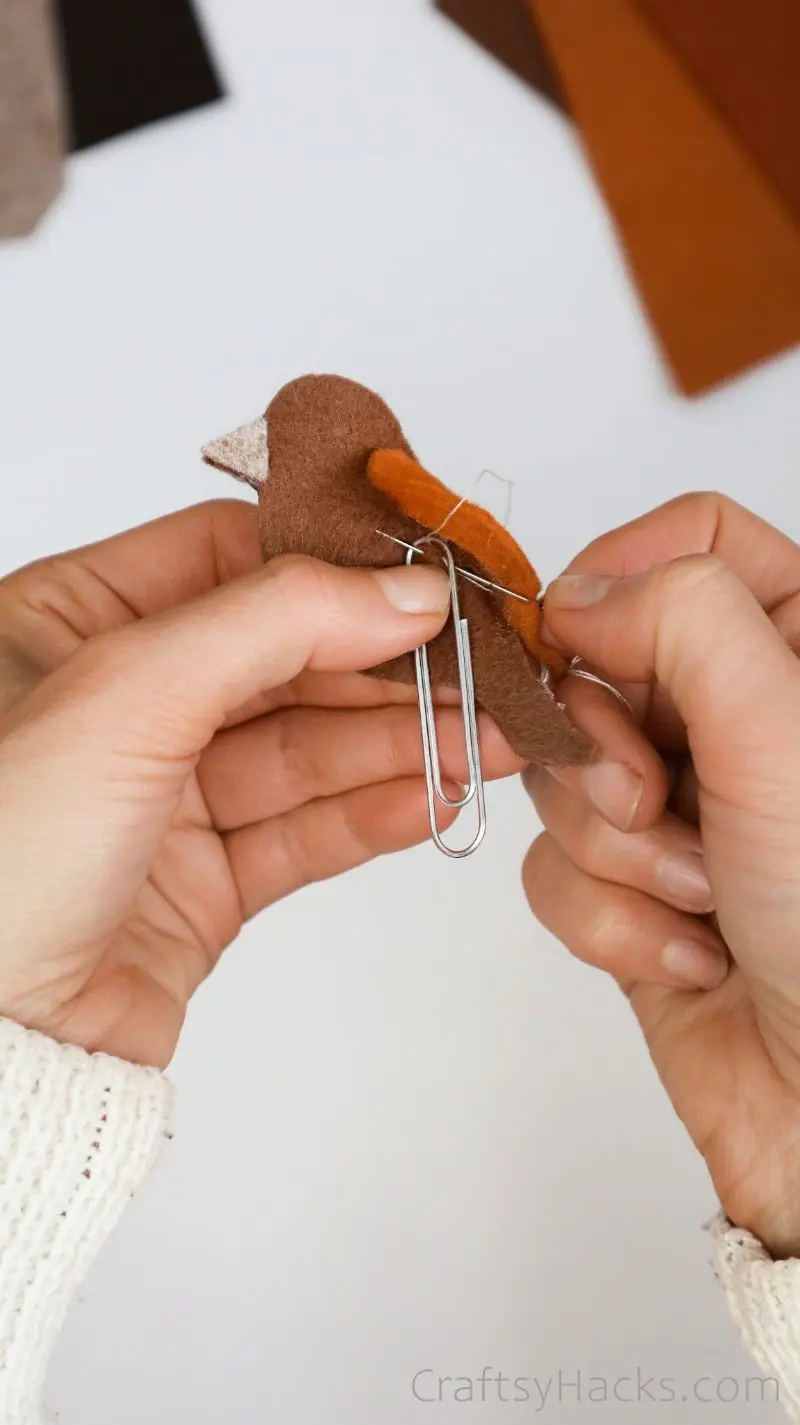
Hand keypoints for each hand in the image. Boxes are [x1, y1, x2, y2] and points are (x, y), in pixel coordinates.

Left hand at [0, 501, 518, 1069]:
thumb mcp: (127, 692)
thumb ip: (274, 622)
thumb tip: (401, 592)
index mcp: (68, 624)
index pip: (229, 558)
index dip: (334, 563)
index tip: (427, 576)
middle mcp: (120, 705)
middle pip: (286, 657)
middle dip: (391, 665)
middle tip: (486, 665)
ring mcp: (163, 797)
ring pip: (309, 750)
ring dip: (405, 742)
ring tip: (490, 737)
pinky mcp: (201, 884)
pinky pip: (305, 832)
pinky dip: (374, 814)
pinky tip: (438, 796)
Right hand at [522, 493, 799, 1257]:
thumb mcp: (780, 732)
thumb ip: (681, 616)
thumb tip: (577, 593)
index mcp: (796, 653)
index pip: (693, 540)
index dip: (623, 577)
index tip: (590, 642)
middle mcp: (736, 721)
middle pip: (598, 662)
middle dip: (608, 749)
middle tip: (658, 801)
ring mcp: (679, 807)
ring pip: (561, 773)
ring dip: (619, 851)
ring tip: (703, 899)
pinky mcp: (631, 891)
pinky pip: (549, 867)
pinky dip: (609, 920)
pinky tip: (694, 955)